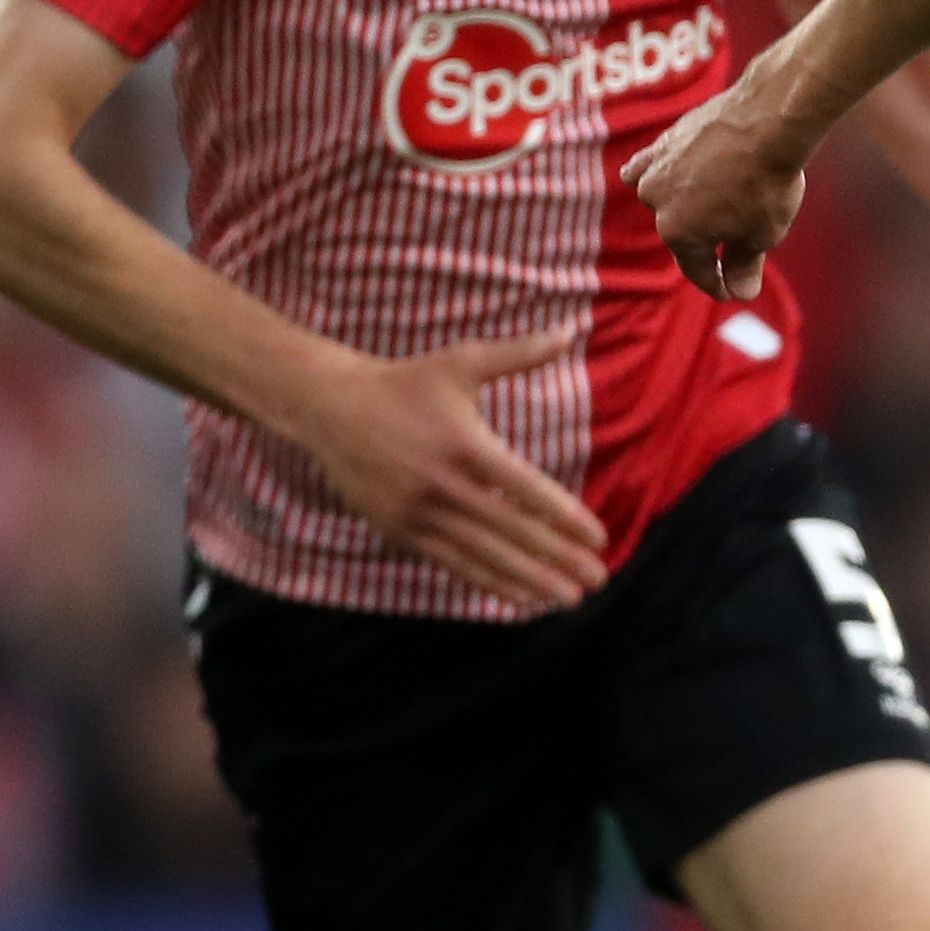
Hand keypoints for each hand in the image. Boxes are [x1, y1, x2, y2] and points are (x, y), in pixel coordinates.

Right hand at [283, 323, 608, 610]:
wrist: (331, 409)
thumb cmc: (405, 383)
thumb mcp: (460, 361)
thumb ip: (517, 353)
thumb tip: (567, 331)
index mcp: (464, 445)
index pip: (524, 489)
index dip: (563, 516)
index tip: (598, 539)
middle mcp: (443, 485)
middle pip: (511, 530)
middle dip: (558, 558)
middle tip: (597, 580)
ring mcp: (419, 513)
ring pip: (484, 555)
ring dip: (529, 580)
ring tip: (568, 599)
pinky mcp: (401, 531)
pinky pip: (453, 564)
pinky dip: (489, 583)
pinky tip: (521, 598)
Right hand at [626, 87, 807, 299]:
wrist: (767, 120)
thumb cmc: (766, 182)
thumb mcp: (763, 234)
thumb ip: (745, 264)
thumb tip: (740, 291)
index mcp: (678, 233)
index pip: (697, 269)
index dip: (717, 284)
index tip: (730, 290)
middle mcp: (657, 202)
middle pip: (681, 234)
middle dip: (705, 244)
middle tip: (732, 250)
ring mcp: (655, 169)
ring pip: (663, 199)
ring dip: (682, 209)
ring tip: (703, 212)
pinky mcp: (663, 141)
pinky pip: (649, 165)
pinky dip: (657, 175)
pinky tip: (661, 177)